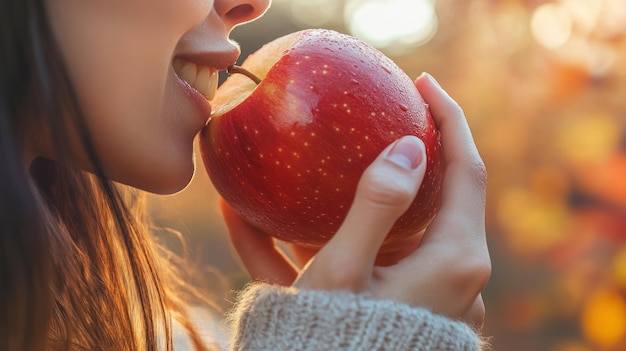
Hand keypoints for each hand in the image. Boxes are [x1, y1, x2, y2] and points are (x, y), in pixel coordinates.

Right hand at [222, 72, 490, 327]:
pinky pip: (379, 261)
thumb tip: (411, 146)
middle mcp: (455, 277)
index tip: (425, 82)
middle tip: (383, 117)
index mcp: (454, 261)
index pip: (467, 170)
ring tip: (329, 168)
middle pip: (441, 196)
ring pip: (406, 229)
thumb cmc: (331, 341)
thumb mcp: (341, 274)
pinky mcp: (407, 309)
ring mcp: (432, 295)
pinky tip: (265, 222)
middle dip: (413, 155)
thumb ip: (376, 205)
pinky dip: (341, 241)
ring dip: (368, 199)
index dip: (450, 119)